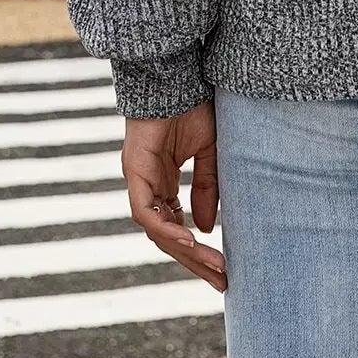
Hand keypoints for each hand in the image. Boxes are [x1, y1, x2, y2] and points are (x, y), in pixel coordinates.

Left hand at [121, 99, 226, 291]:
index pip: (178, 228)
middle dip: (195, 262)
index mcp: (162, 185)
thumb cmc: (192, 106)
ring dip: (185, 251)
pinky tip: (190, 240)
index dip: (199, 252)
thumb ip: (207, 188)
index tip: (223, 270)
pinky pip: (145, 212)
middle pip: (168, 238)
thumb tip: (207, 227)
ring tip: (212, 266)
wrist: (177, 76)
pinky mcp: (134, 173)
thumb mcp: (209, 151)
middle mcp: (148, 188)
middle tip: (222, 281)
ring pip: (157, 231)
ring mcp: (139, 182)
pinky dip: (166, 229)